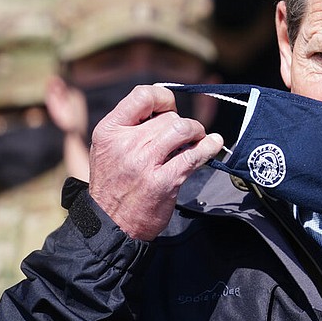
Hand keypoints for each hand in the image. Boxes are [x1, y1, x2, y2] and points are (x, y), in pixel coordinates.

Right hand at [88, 84, 223, 239]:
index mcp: (109, 131)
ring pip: (183, 129)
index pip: (142, 95)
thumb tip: (165, 107)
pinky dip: (209, 146)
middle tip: (184, 138)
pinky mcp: (164, 181)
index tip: (170, 108)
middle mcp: (125, 144)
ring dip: (196, 133)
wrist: (110, 225)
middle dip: (182, 125)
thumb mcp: (108, 149)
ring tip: (196, 140)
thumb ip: (130, 126)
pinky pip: (195, 154)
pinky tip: (213, 144)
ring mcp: (145, 162)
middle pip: (169, 117)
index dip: (163, 98)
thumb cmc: (114, 185)